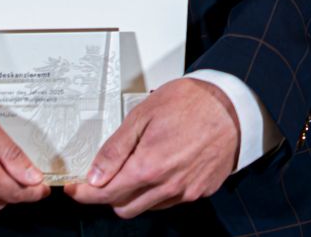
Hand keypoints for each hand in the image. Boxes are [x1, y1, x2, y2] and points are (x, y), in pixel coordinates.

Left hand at [63, 77, 239, 216]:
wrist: (233, 104)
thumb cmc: (192, 102)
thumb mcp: (143, 114)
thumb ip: (116, 148)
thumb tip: (94, 175)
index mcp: (149, 166)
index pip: (105, 194)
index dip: (84, 194)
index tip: (76, 189)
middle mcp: (167, 186)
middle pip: (124, 207)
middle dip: (110, 194)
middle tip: (108, 173)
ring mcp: (186, 191)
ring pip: (148, 206)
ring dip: (136, 193)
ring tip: (141, 163)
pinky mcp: (201, 191)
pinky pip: (171, 200)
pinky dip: (160, 189)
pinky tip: (165, 165)